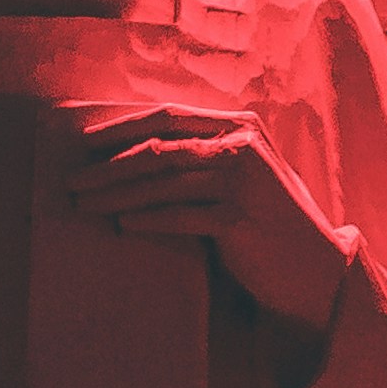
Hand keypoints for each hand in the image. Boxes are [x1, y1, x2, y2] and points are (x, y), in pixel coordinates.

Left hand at [55, 107, 352, 350]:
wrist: (315, 270)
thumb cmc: (267, 224)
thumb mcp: (239, 178)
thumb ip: (203, 158)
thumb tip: (135, 154)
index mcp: (239, 126)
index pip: (168, 117)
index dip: (122, 129)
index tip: (85, 145)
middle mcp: (241, 145)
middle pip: (159, 146)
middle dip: (109, 163)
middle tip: (71, 180)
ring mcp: (242, 181)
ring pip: (164, 179)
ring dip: (116, 192)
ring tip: (83, 205)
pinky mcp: (238, 218)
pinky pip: (180, 215)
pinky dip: (147, 219)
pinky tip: (120, 225)